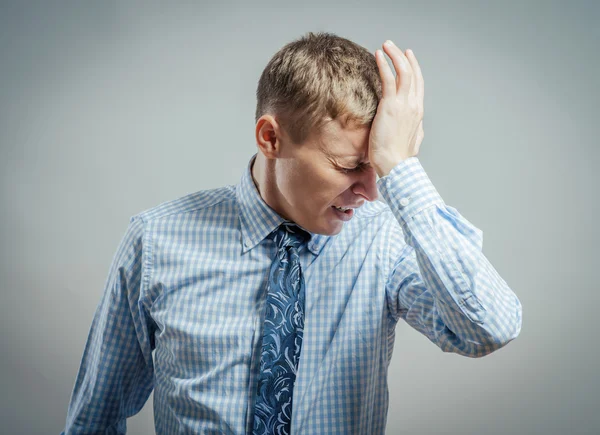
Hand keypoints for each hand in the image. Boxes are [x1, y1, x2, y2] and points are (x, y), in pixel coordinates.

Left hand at [369, 40, 424, 176]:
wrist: (395, 166)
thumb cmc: (398, 159)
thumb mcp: (409, 141)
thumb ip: (412, 130)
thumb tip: (413, 127)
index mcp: (418, 113)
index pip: (418, 84)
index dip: (414, 69)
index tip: (407, 58)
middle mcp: (414, 105)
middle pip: (413, 74)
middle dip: (404, 57)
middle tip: (394, 47)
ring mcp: (404, 104)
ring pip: (403, 72)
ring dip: (395, 55)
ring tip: (386, 45)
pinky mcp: (391, 106)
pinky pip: (389, 79)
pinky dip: (385, 65)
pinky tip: (378, 56)